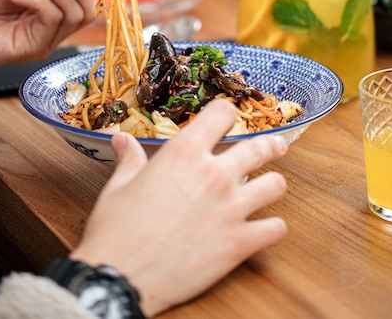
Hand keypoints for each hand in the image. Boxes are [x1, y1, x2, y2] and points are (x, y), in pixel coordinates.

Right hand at [70, 99, 287, 316]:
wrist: (119, 278)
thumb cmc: (116, 231)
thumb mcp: (119, 187)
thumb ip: (130, 159)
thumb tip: (122, 140)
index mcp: (184, 154)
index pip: (223, 113)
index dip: (225, 113)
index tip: (227, 119)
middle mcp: (214, 175)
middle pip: (259, 147)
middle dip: (270, 145)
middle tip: (276, 146)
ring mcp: (231, 209)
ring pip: (276, 185)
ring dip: (272, 184)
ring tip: (270, 186)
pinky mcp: (239, 243)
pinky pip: (275, 229)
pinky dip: (272, 228)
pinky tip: (266, 227)